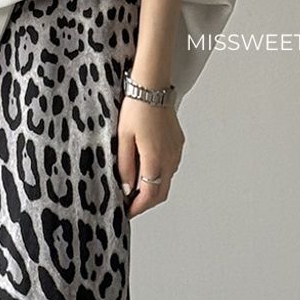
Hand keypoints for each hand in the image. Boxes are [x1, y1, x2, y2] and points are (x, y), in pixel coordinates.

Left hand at [117, 97, 183, 217]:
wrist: (152, 86)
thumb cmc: (136, 108)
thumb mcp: (122, 138)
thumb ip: (125, 166)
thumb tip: (127, 187)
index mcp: (155, 158)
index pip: (150, 194)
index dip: (138, 207)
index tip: (126, 212)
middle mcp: (170, 158)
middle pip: (161, 192)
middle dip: (146, 202)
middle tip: (129, 205)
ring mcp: (175, 151)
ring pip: (166, 180)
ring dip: (152, 189)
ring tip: (134, 188)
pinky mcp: (176, 143)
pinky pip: (169, 167)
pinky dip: (158, 176)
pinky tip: (144, 170)